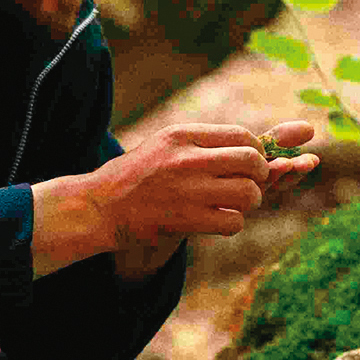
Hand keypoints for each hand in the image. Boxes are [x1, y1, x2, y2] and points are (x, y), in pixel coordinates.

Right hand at [33, 121, 322, 275]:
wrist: (99, 206)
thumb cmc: (137, 176)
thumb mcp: (166, 145)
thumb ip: (204, 144)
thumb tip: (255, 147)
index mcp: (182, 135)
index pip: (242, 136)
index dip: (256, 152)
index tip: (249, 166)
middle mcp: (186, 158)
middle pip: (252, 161)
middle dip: (259, 176)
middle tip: (247, 186)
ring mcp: (186, 189)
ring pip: (248, 193)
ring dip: (248, 203)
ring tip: (232, 205)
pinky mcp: (184, 219)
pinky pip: (233, 221)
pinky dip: (232, 224)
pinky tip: (218, 221)